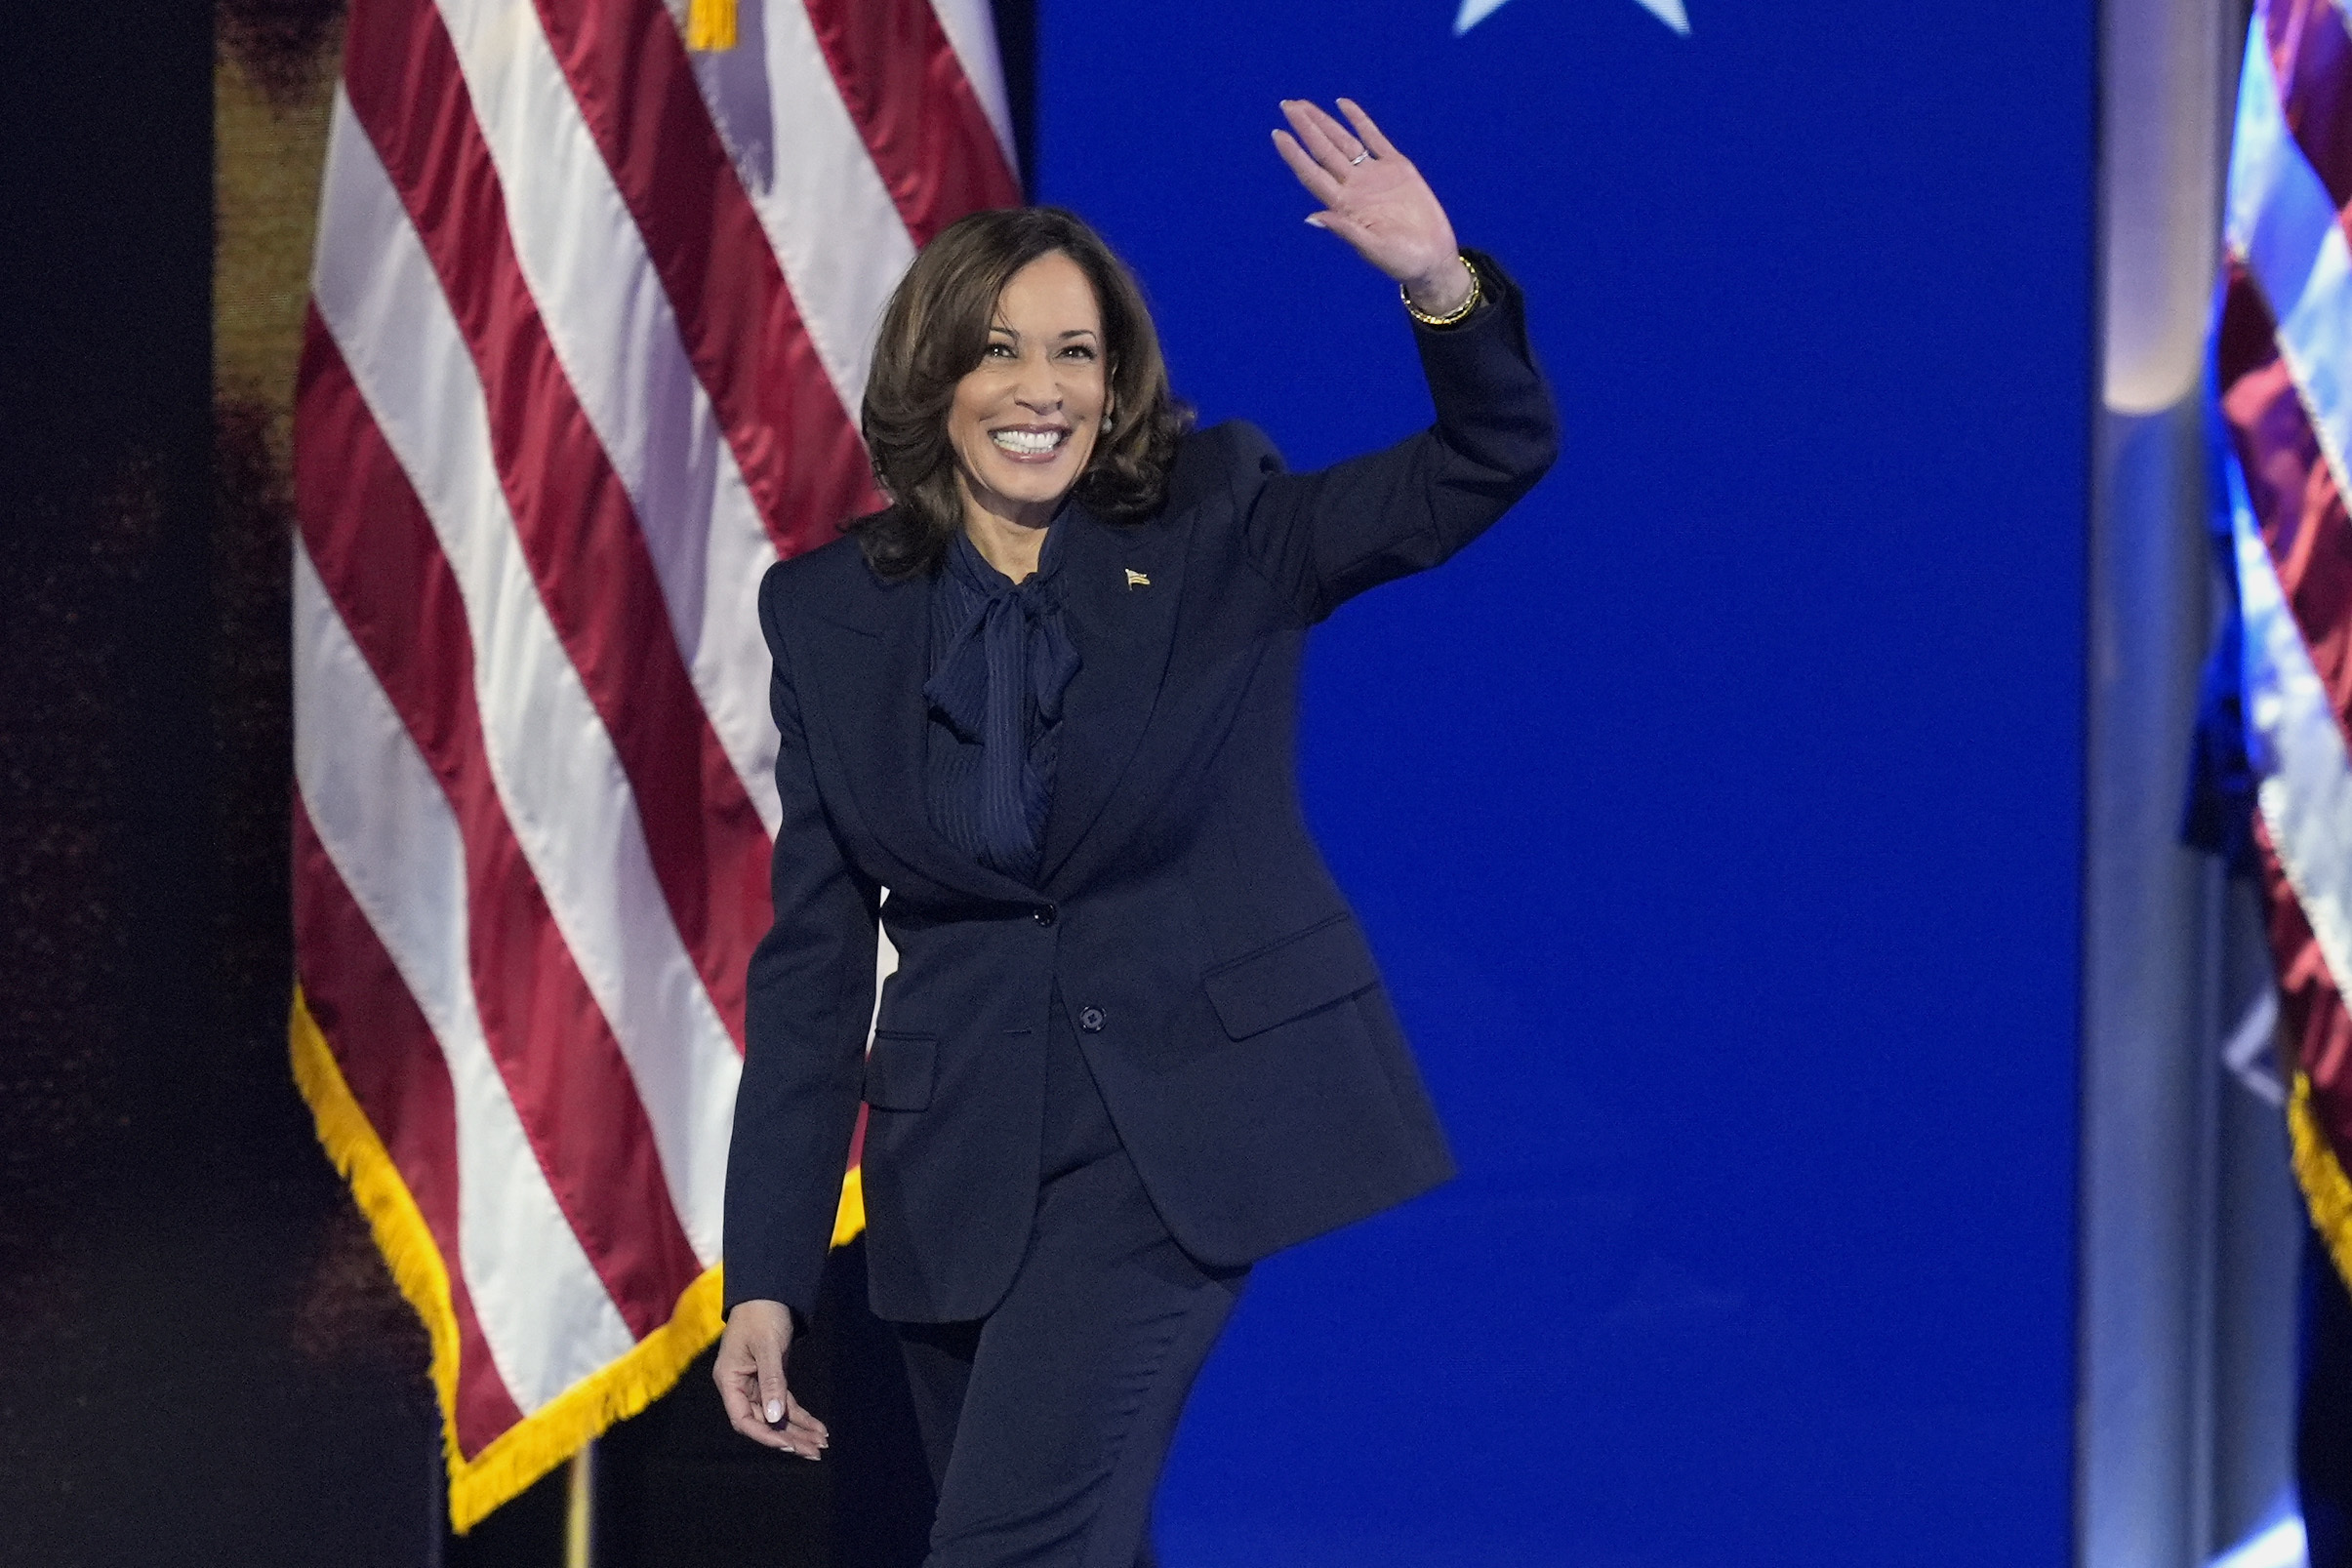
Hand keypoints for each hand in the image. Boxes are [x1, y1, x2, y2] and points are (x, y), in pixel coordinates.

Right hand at [713, 1300, 828, 1457]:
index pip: (742, 1419)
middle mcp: (740, 1387)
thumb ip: (771, 1381)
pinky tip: (819, 1429)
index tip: (788, 1445)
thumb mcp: (767, 1346)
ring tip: (822, 1445)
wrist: (768, 1293)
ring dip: (798, 1431)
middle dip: (789, 1438)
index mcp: (730, 1380)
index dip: (764, 1435)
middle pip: (762, 1422)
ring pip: (776, 1417)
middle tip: (815, 1452)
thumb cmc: (762, 1315)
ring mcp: (755, 1385)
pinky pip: (785, 1404)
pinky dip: (801, 1417)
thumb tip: (774, 1418)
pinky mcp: (771, 1380)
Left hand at [1272, 98, 1472, 315]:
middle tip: (1287, 106)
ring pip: (1344, 141)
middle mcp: (1354, 187)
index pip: (1312, 174)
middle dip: (1306, 128)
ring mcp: (1374, 175)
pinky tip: (1343, 105)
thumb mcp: (1373, 248)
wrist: (1433, 258)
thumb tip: (1311, 218)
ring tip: (1303, 105)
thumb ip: (1344, 230)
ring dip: (1324, 123)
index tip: (1278, 134)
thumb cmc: (1401, 261)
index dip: (1294, 155)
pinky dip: (1359, 120)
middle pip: (1323, 151)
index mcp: (1344, 206)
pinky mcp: (1398, 167)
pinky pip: (1374, 138)